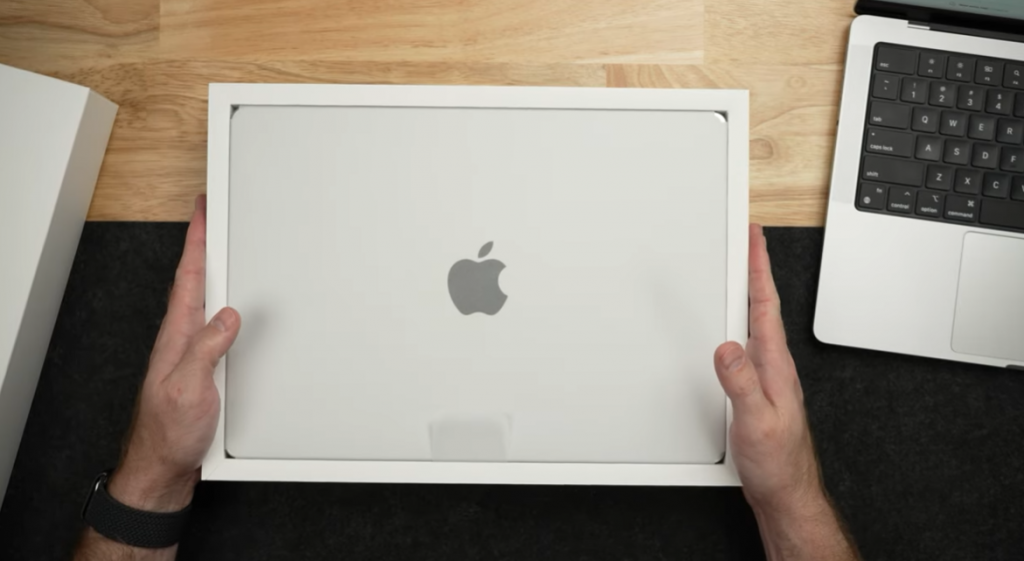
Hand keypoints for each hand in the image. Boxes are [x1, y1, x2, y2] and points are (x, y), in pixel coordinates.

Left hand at [108, 195, 240, 511]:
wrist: (164, 468)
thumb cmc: (169, 432)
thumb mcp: (188, 387)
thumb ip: (207, 348)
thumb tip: (229, 314)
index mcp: (177, 336)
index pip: (188, 276)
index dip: (196, 240)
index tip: (204, 209)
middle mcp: (183, 340)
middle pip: (198, 282)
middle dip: (207, 247)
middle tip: (217, 218)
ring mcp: (192, 354)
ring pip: (209, 304)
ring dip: (218, 276)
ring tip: (229, 250)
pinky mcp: (205, 370)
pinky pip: (218, 329)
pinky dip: (229, 310)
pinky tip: (238, 311)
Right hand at [713, 225, 858, 560]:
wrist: (786, 492)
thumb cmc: (778, 461)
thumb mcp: (756, 420)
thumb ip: (740, 382)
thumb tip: (726, 347)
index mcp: (774, 364)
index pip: (765, 305)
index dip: (759, 267)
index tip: (753, 237)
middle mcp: (773, 365)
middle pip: (761, 306)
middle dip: (754, 269)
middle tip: (746, 240)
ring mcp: (766, 376)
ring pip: (754, 323)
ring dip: (749, 293)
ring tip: (740, 268)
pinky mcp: (756, 388)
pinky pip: (747, 345)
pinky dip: (739, 324)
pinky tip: (731, 325)